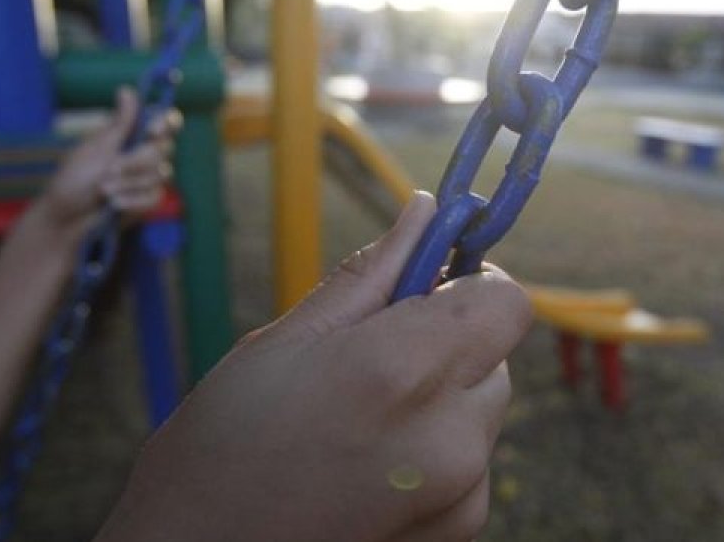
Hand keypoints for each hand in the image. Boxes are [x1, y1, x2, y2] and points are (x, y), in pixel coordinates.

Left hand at [40, 88, 181, 234]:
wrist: (66, 219)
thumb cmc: (74, 180)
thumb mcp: (96, 148)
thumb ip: (120, 124)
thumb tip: (127, 89)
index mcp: (131, 135)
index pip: (165, 122)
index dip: (166, 123)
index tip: (152, 132)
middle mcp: (143, 153)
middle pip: (164, 148)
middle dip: (135, 162)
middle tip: (108, 171)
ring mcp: (147, 178)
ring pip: (161, 174)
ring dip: (129, 183)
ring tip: (103, 190)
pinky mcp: (148, 200)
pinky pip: (155, 196)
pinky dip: (133, 200)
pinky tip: (114, 205)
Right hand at [95, 192, 532, 541]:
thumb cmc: (218, 451)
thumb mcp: (281, 344)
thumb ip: (368, 277)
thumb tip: (424, 214)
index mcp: (401, 371)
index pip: (506, 302)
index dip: (471, 284)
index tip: (427, 287)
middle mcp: (449, 436)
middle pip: (495, 356)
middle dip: (447, 342)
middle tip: (369, 359)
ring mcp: (460, 494)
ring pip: (482, 411)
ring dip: (441, 400)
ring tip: (358, 422)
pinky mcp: (458, 532)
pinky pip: (470, 464)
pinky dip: (435, 452)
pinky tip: (367, 466)